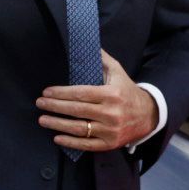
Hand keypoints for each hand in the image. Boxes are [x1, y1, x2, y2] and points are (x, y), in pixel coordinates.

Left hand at [36, 50, 158, 153]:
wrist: (149, 115)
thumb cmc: (127, 91)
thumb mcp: (118, 71)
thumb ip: (102, 59)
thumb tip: (87, 44)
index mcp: (111, 94)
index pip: (81, 93)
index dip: (61, 93)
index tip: (47, 92)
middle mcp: (111, 113)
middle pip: (77, 110)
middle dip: (55, 106)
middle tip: (40, 103)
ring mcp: (110, 130)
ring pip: (79, 129)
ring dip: (58, 124)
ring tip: (43, 119)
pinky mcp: (110, 143)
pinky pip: (87, 145)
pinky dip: (71, 143)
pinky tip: (57, 137)